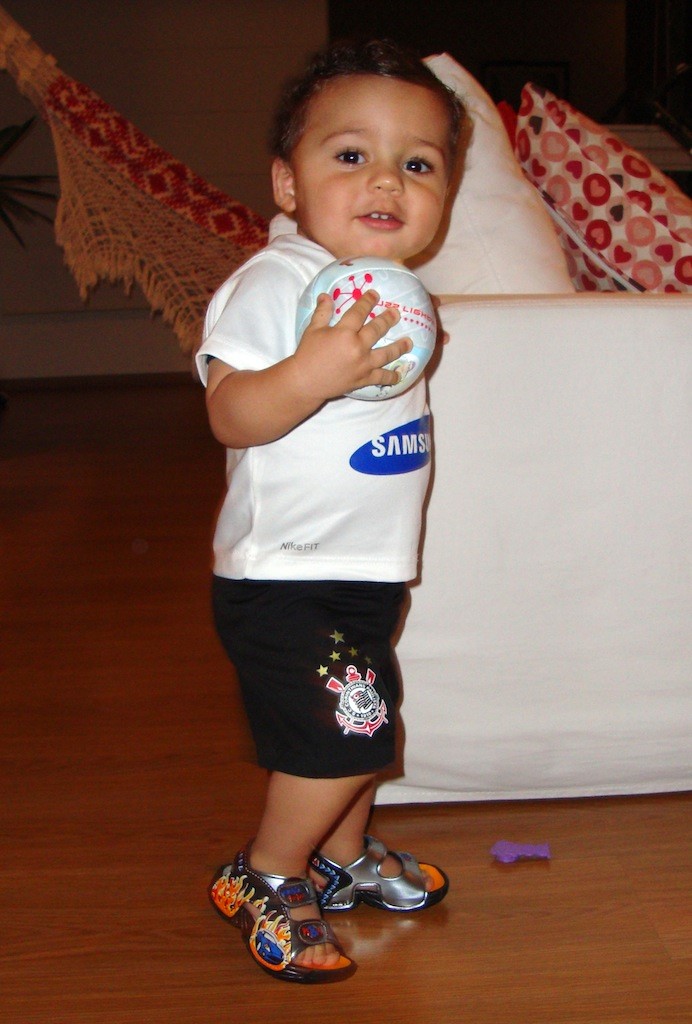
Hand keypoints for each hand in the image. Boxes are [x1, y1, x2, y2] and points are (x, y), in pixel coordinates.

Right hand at [292, 289, 412, 402]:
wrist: (305, 382)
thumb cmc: (307, 354)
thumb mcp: (312, 330)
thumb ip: (322, 312)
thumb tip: (326, 295)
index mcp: (344, 332)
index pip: (359, 311)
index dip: (368, 301)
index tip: (375, 294)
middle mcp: (357, 347)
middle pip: (378, 329)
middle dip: (388, 319)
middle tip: (396, 313)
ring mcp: (363, 364)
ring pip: (386, 353)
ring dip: (399, 347)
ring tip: (408, 342)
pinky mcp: (363, 379)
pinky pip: (381, 378)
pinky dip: (391, 377)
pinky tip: (399, 375)